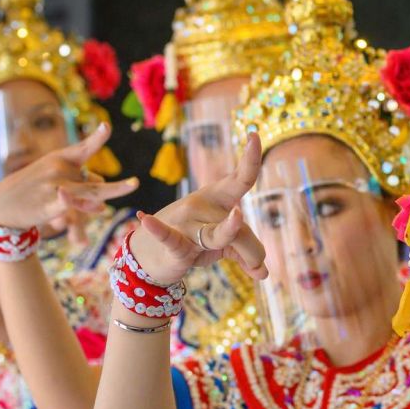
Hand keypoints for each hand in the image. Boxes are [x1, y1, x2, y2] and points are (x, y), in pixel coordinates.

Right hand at [0, 124, 137, 229]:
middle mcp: (60, 170)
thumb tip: (103, 193)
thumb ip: (80, 181)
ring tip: (131, 187)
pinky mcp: (49, 204)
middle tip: (136, 184)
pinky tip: (94, 206)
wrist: (2, 204)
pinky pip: (72, 205)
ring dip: (110, 194)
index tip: (106, 126)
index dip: (96, 138)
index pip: (83, 148)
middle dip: (117, 187)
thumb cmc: (32, 188)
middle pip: (95, 180)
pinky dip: (81, 205)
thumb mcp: (54, 177)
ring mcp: (55, 186)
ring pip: (89, 193)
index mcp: (61, 158)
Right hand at [129, 133, 266, 285]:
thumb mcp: (223, 245)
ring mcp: (186, 223)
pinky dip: (158, 230)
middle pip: (240, 224)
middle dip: (254, 250)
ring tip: (259, 269)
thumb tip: (264, 273)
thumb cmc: (192, 243)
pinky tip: (145, 218)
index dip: (249, 159)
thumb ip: (246, 253)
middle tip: (259, 269)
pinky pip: (169, 237)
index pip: (239, 178)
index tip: (254, 135)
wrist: (150, 258)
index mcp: (218, 199)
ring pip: (222, 236)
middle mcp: (202, 205)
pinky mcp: (173, 244)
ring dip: (244, 253)